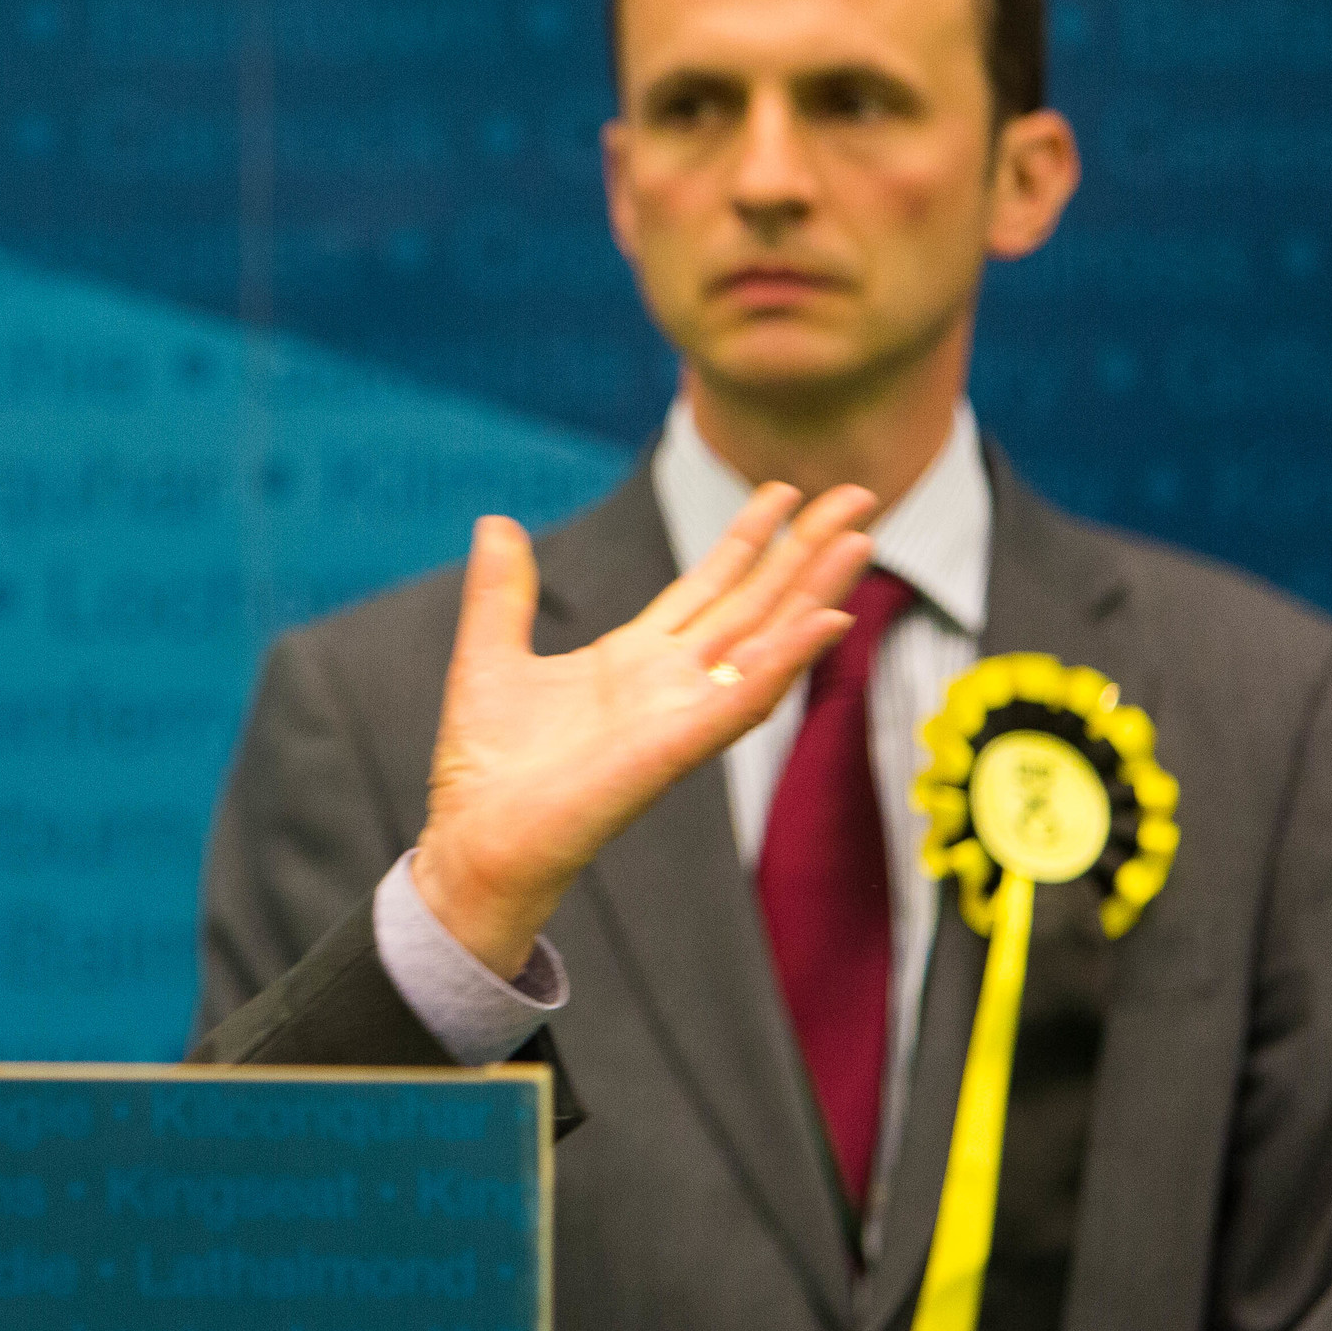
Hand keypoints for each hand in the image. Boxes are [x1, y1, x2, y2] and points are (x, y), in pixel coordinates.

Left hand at [413, 483, 877, 975]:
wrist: (474, 841)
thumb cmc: (486, 768)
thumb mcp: (490, 655)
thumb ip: (501, 593)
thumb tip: (496, 522)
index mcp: (634, 659)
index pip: (709, 587)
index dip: (749, 539)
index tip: (786, 489)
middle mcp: (670, 684)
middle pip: (754, 604)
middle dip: (804, 551)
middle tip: (856, 496)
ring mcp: (680, 716)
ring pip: (764, 643)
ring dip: (813, 595)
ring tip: (857, 542)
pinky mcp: (674, 751)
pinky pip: (742, 701)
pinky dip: (784, 661)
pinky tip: (825, 622)